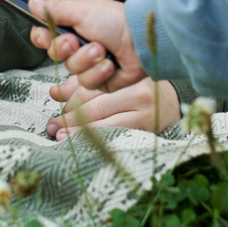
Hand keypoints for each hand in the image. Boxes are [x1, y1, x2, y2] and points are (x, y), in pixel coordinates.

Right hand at [26, 0, 145, 91]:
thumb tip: (32, 1)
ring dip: (86, 59)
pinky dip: (99, 72)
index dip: (42, 38)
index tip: (46, 35)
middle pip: (54, 54)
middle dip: (64, 48)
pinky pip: (88, 82)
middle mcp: (78, 46)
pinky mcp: (100, 81)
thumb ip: (54, 9)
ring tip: (103, 50)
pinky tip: (111, 64)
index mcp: (71, 27)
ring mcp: (88, 65)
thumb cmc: (115, 20)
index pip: (44, 36)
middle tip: (76, 41)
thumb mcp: (81, 11)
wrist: (141, 40)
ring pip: (71, 70)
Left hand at [45, 76, 180, 138]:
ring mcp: (146, 121)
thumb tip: (53, 92)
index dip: (70, 105)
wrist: (174, 103)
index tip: (55, 114)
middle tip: (53, 128)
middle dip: (71, 121)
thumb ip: (84, 85)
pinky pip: (117, 140)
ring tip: (62, 138)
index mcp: (129, 80)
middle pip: (97, 112)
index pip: (94, 93)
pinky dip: (98, 144)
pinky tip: (84, 146)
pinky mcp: (147, 136)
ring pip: (106, 130)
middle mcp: (140, 99)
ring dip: (81, 135)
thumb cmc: (137, 87)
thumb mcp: (113, 81)